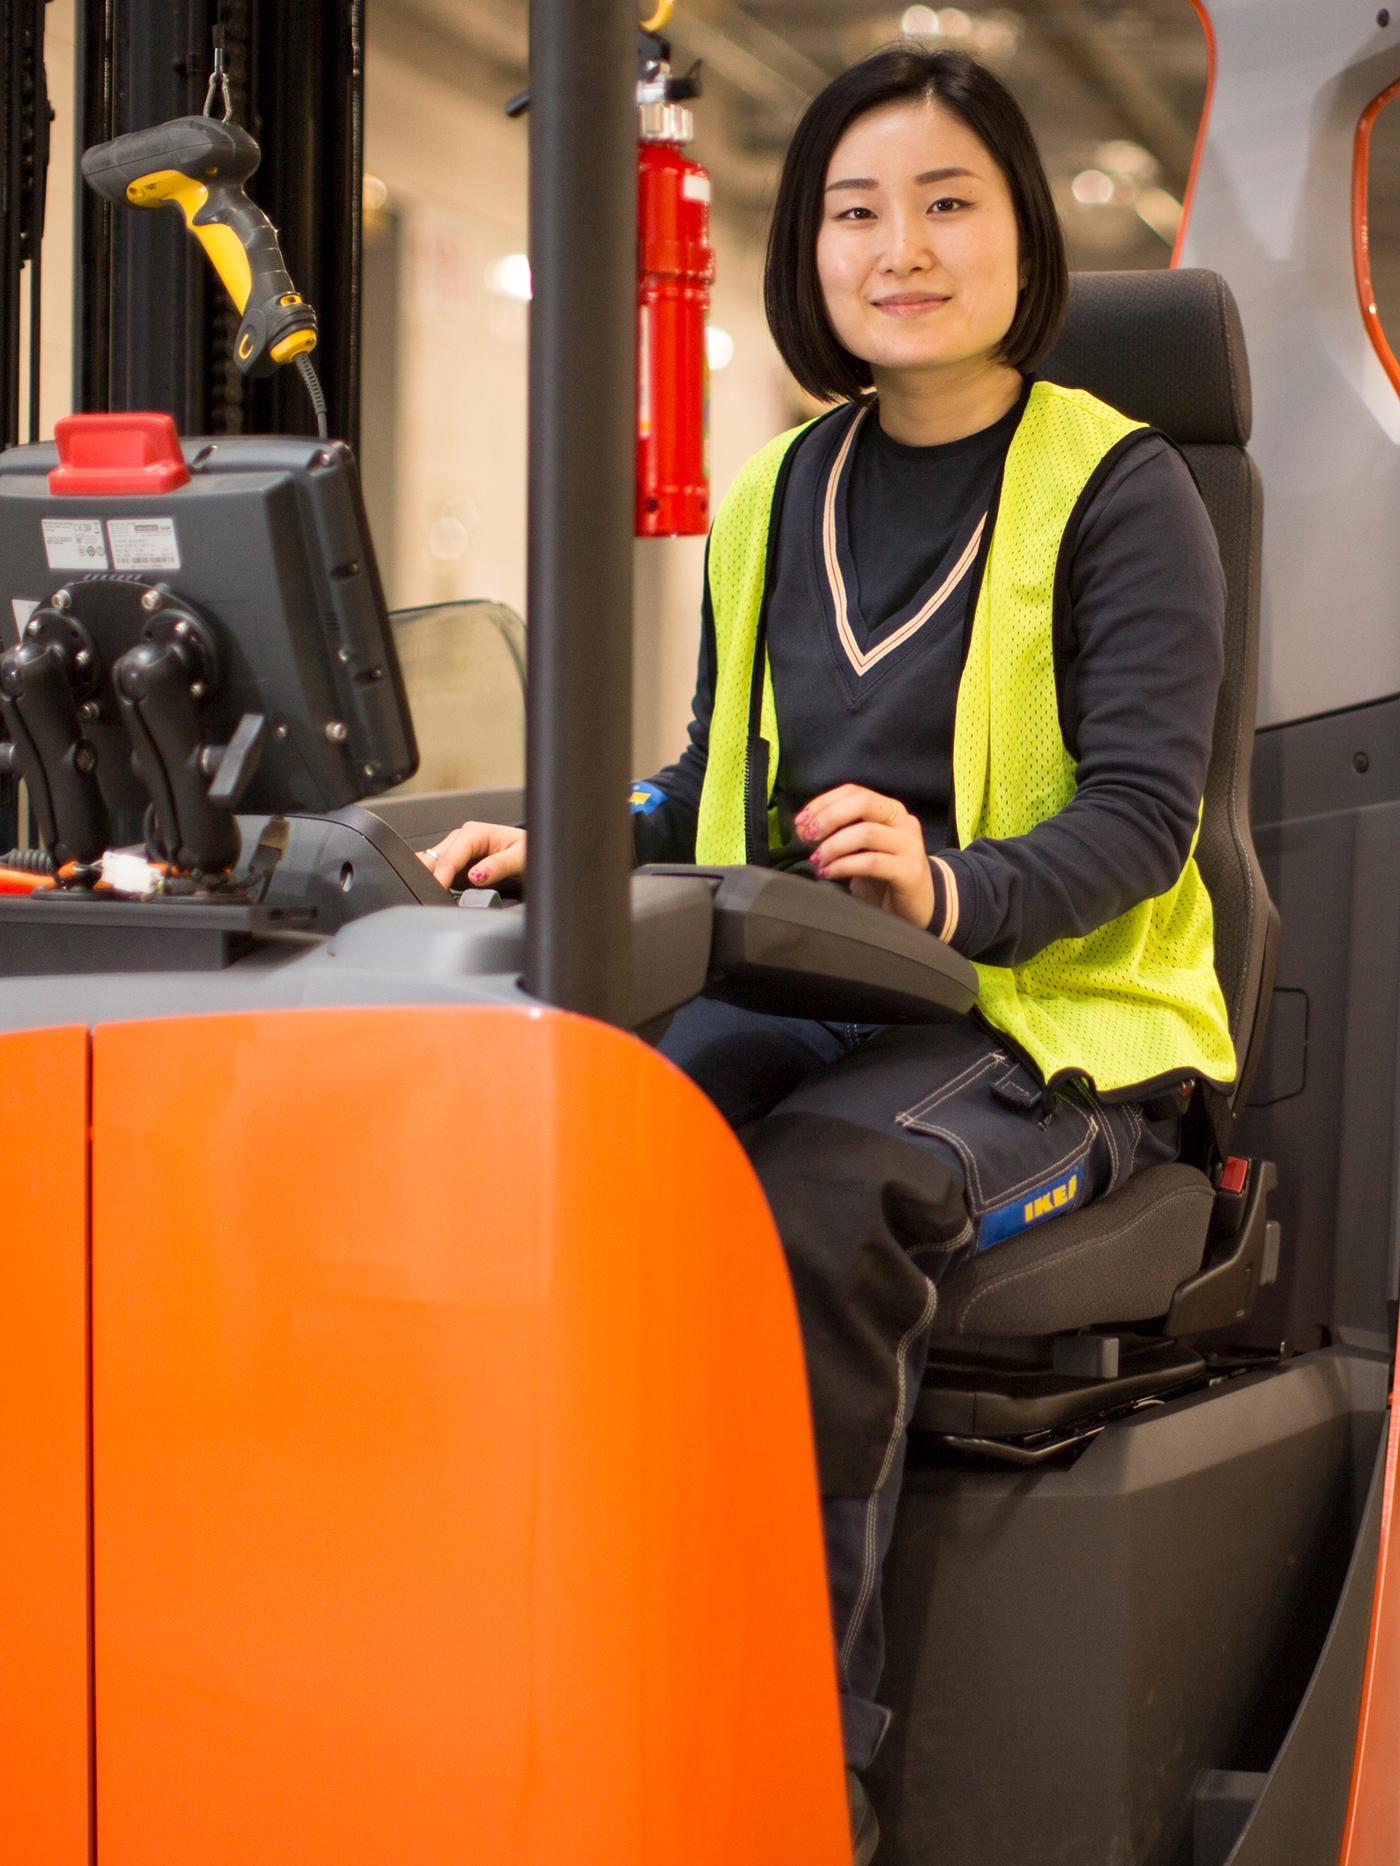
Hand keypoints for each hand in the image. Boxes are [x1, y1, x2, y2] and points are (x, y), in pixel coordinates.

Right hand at [417, 821, 526, 889]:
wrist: (532, 853)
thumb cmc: (527, 850)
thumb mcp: (520, 857)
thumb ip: (498, 866)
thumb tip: (476, 876)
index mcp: (474, 832)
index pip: (451, 855)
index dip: (442, 874)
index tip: (438, 888)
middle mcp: (461, 840)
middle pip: (435, 859)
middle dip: (428, 876)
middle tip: (427, 895)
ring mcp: (457, 854)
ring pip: (432, 866)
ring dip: (429, 879)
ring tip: (428, 895)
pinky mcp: (456, 868)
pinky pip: (439, 875)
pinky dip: (434, 884)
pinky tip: (433, 893)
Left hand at [795, 785, 934, 930]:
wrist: (915, 907)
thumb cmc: (882, 877)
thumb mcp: (860, 849)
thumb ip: (839, 833)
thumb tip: (804, 827)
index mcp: (890, 810)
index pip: (854, 791)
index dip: (824, 802)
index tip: (801, 821)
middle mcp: (903, 822)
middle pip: (863, 803)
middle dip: (829, 817)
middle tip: (808, 837)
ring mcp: (909, 845)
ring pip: (866, 833)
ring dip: (833, 846)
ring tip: (816, 860)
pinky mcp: (909, 871)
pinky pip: (871, 862)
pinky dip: (843, 866)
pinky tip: (828, 873)